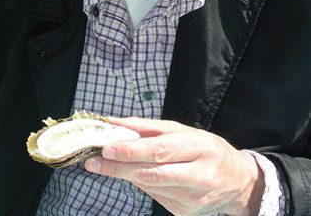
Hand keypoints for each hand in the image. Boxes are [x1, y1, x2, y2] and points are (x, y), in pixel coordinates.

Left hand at [84, 117, 263, 215]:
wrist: (238, 182)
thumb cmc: (207, 150)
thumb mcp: (183, 131)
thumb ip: (147, 127)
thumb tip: (114, 123)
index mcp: (200, 148)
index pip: (160, 151)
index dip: (130, 150)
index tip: (106, 148)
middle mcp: (200, 176)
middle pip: (152, 173)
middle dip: (118, 167)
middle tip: (92, 161)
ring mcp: (194, 199)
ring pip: (150, 186)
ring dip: (124, 174)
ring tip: (104, 164)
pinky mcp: (186, 213)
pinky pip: (154, 196)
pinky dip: (140, 183)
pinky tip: (134, 174)